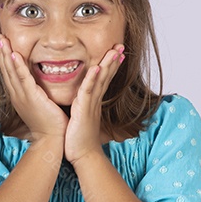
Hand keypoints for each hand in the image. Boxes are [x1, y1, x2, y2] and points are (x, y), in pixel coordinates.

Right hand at [0, 33, 67, 144]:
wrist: (52, 139)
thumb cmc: (50, 123)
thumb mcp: (40, 103)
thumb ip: (38, 91)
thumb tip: (40, 82)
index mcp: (18, 95)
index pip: (9, 72)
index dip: (5, 57)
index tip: (3, 43)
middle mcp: (17, 94)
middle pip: (6, 69)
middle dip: (2, 51)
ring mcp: (22, 96)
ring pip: (11, 71)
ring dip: (6, 53)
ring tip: (2, 39)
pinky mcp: (31, 97)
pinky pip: (23, 78)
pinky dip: (17, 65)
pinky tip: (13, 54)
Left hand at [65, 43, 124, 166]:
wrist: (83, 155)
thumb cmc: (79, 138)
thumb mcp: (81, 117)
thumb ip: (82, 106)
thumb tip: (81, 101)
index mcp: (93, 101)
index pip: (104, 79)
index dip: (111, 65)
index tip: (117, 52)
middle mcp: (94, 100)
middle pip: (106, 76)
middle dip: (114, 60)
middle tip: (121, 45)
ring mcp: (91, 104)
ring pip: (101, 81)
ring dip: (108, 65)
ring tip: (115, 50)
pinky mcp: (84, 110)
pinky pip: (88, 92)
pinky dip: (92, 79)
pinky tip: (96, 68)